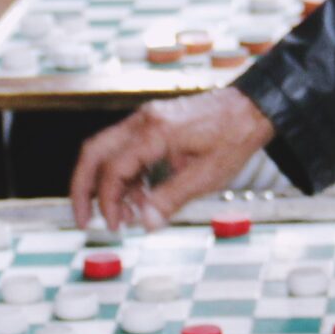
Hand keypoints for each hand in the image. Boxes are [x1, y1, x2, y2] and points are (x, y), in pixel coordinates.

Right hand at [71, 88, 276, 230]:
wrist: (252, 108)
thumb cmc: (234, 137)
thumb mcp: (207, 176)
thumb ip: (171, 199)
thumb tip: (145, 224)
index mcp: (155, 131)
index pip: (114, 169)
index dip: (108, 202)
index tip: (114, 226)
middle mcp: (143, 120)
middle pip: (93, 152)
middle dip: (82, 188)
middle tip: (82, 219)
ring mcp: (146, 119)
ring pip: (106, 150)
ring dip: (107, 184)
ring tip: (124, 215)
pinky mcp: (153, 123)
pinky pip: (125, 148)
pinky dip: (125, 174)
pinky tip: (139, 197)